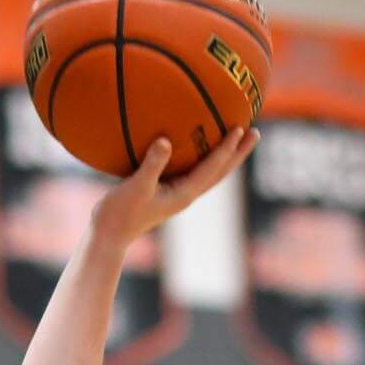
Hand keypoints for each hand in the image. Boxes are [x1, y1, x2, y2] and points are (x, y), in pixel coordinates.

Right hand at [89, 128, 257, 247]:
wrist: (109, 235)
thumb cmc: (120, 213)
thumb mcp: (136, 186)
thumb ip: (151, 165)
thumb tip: (165, 141)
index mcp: (184, 194)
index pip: (213, 169)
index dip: (227, 149)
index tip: (240, 129)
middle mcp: (187, 194)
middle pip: (220, 172)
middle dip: (238, 153)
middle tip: (255, 132)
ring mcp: (179, 193)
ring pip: (210, 172)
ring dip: (225, 155)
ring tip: (237, 136)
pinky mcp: (168, 191)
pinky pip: (192, 169)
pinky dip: (202, 156)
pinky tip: (196, 142)